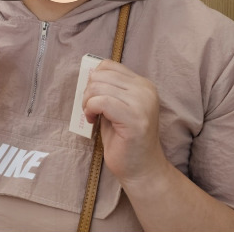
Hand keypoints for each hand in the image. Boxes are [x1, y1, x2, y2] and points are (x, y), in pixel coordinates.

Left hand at [82, 60, 168, 186]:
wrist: (141, 168)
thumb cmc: (123, 138)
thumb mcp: (116, 106)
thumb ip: (108, 88)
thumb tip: (88, 72)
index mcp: (143, 84)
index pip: (108, 65)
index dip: (93, 80)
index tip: (93, 98)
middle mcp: (146, 90)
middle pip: (100, 75)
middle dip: (88, 92)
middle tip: (91, 110)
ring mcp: (142, 104)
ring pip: (98, 87)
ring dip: (87, 102)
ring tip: (92, 116)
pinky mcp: (134, 119)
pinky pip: (101, 102)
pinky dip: (90, 109)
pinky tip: (92, 121)